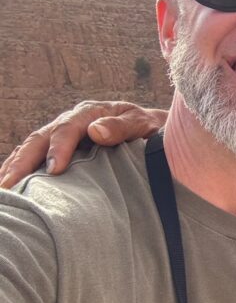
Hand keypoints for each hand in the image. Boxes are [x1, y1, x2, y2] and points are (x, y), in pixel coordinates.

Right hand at [0, 101, 167, 188]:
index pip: (68, 129)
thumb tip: (95, 131)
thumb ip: (122, 127)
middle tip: (10, 184)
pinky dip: (19, 168)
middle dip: (23, 161)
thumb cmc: (151, 129)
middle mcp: (72, 121)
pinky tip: (10, 186)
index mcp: (91, 113)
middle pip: (40, 138)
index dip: (59, 148)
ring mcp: (63, 134)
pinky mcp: (60, 147)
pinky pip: (35, 156)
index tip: (54, 169)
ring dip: (15, 166)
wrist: (154, 129)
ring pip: (32, 147)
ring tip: (3, 189)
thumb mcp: (143, 124)